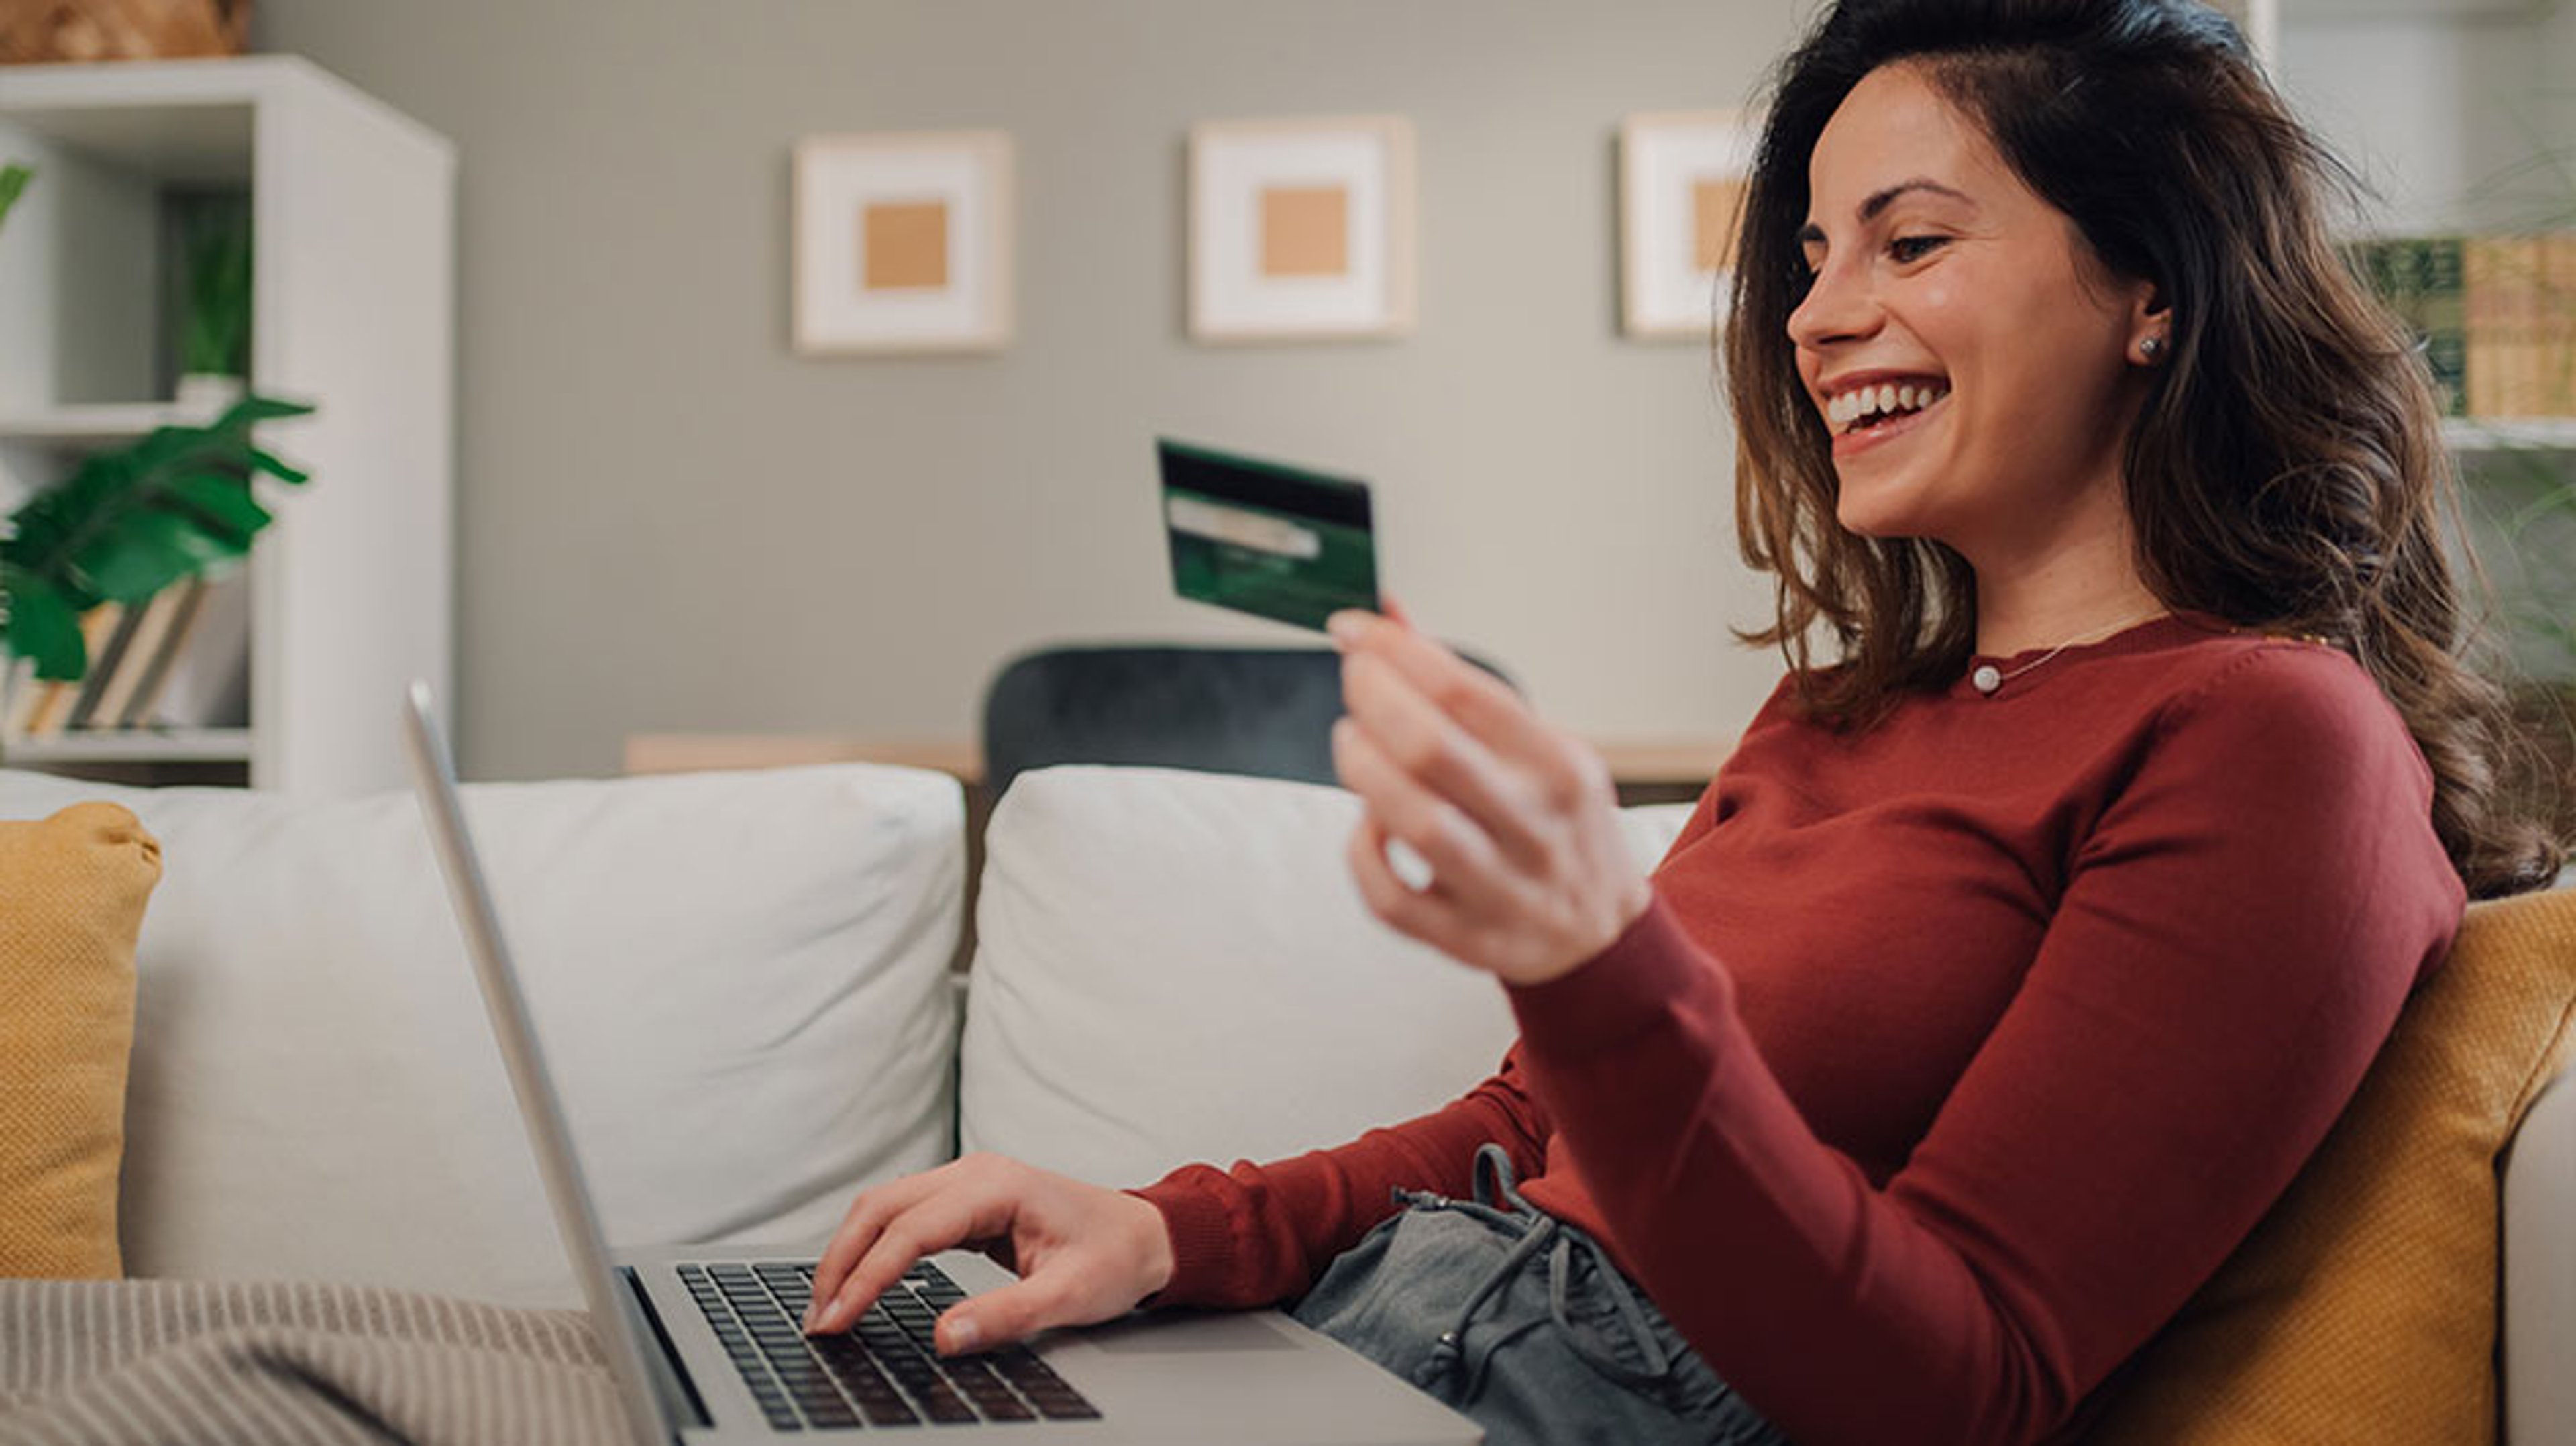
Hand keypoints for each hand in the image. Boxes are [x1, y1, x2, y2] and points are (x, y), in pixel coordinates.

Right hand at [803, 1153, 1175, 1354]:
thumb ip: (1006, 1315)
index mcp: (997, 1186)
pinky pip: (904, 1215)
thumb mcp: (1069, 1296)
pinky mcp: (966, 1199)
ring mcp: (968, 1181)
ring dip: (851, 1251)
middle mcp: (975, 1173)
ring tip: (829, 1305)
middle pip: (881, 1206)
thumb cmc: (1116, 1258)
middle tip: (818, 1319)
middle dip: (841, 1261)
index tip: (837, 1320)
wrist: (1148, 1235)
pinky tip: (860, 1280)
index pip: (910, 1230)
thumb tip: (943, 1337)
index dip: (867, 1277)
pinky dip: (873, 1246)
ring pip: (885, 1205)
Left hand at [1327, 604, 1651, 986]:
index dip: (1395, 651)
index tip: (1353, 630)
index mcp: (1559, 767)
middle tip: (1353, 679)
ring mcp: (1503, 889)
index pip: (1465, 692)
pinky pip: (1393, 899)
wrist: (1601, 933)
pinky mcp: (1468, 939)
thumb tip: (1388, 617)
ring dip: (1362, 770)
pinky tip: (1366, 822)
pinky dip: (1364, 852)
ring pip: (1414, 824)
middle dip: (1372, 699)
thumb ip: (1462, 689)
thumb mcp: (1538, 747)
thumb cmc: (1556, 823)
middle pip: (1431, 750)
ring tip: (1351, 740)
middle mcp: (1535, 827)